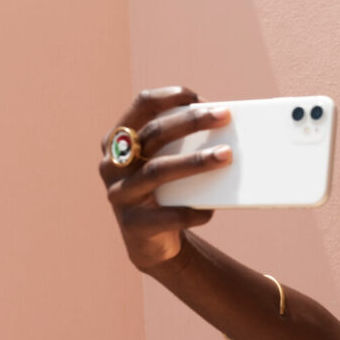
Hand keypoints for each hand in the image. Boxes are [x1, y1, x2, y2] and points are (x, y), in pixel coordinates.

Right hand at [99, 86, 231, 270]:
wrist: (150, 243)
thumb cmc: (165, 192)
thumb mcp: (165, 163)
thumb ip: (181, 144)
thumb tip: (225, 126)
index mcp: (118, 140)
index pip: (141, 105)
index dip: (170, 97)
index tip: (199, 96)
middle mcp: (112, 165)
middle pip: (153, 134)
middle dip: (191, 122)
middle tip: (224, 116)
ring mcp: (119, 195)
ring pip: (158, 171)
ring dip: (196, 161)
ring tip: (227, 155)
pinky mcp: (133, 225)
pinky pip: (167, 215)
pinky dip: (193, 211)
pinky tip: (211, 210)